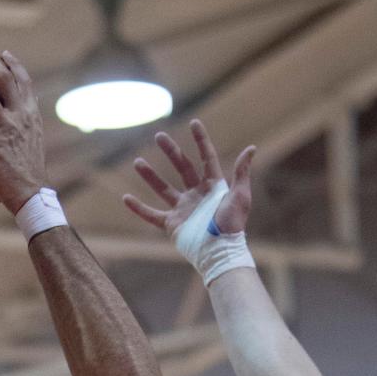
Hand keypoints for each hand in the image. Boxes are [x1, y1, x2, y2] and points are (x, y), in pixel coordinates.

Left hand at [0, 39, 44, 215]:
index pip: (24, 81)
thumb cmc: (28, 174)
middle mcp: (20, 115)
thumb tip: (11, 125)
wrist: (32, 194)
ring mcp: (7, 128)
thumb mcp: (30, 144)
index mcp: (30, 114)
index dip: (13, 65)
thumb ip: (22, 129)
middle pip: (2, 78)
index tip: (3, 52)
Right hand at [123, 119, 254, 238]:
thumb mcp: (239, 196)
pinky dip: (139, 208)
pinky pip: (152, 215)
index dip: (201, 140)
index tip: (194, 123)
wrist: (219, 252)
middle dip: (171, 151)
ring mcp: (182, 209)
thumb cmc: (232, 226)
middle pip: (182, 167)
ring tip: (137, 162)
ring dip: (150, 176)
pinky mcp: (172, 224)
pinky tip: (126, 198)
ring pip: (163, 188)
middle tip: (159, 136)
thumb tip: (251, 148)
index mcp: (213, 186)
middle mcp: (196, 195)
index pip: (206, 158)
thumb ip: (241, 172)